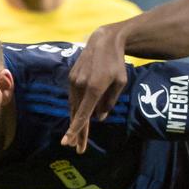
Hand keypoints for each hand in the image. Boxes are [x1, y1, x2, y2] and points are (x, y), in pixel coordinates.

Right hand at [63, 25, 131, 151]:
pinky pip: (73, 97)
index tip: (68, 142)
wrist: (103, 40)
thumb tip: (99, 118)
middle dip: (76, 133)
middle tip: (77, 149)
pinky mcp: (71, 77)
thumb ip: (110, 101)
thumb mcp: (120, 82)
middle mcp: (81, 85)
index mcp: (94, 88)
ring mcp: (74, 80)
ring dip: (75, 122)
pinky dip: (76, 108)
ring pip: (74, 106)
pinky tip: (79, 118)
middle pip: (76, 114)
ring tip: (78, 138)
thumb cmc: (116, 62)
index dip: (76, 130)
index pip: (83, 114)